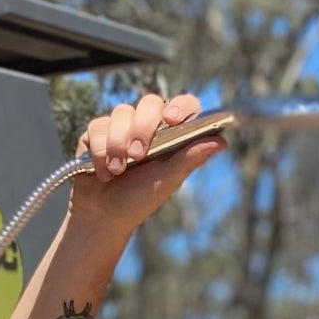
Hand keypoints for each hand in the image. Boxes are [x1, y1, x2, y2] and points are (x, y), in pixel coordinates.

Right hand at [69, 90, 225, 234]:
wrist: (103, 216)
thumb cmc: (139, 199)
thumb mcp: (167, 181)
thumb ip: (190, 159)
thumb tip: (221, 142)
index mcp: (171, 133)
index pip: (183, 105)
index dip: (180, 106)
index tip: (172, 120)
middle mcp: (147, 124)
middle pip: (150, 102)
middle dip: (142, 127)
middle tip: (138, 154)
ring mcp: (121, 125)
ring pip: (121, 112)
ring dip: (118, 143)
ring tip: (118, 171)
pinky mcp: (97, 131)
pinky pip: (98, 126)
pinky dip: (100, 151)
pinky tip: (104, 172)